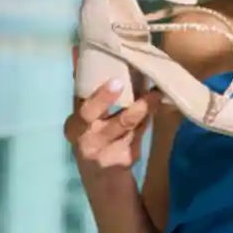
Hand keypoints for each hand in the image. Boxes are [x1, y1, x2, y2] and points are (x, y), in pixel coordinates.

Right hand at [64, 47, 161, 179]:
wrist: (103, 183)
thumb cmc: (95, 140)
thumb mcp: (86, 119)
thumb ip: (86, 88)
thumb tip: (78, 49)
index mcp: (74, 125)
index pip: (80, 105)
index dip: (92, 90)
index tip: (109, 77)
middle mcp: (84, 139)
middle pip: (91, 115)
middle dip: (104, 98)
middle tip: (119, 82)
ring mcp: (103, 151)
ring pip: (123, 124)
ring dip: (140, 107)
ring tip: (155, 93)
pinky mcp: (122, 160)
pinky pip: (137, 134)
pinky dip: (148, 118)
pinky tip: (158, 105)